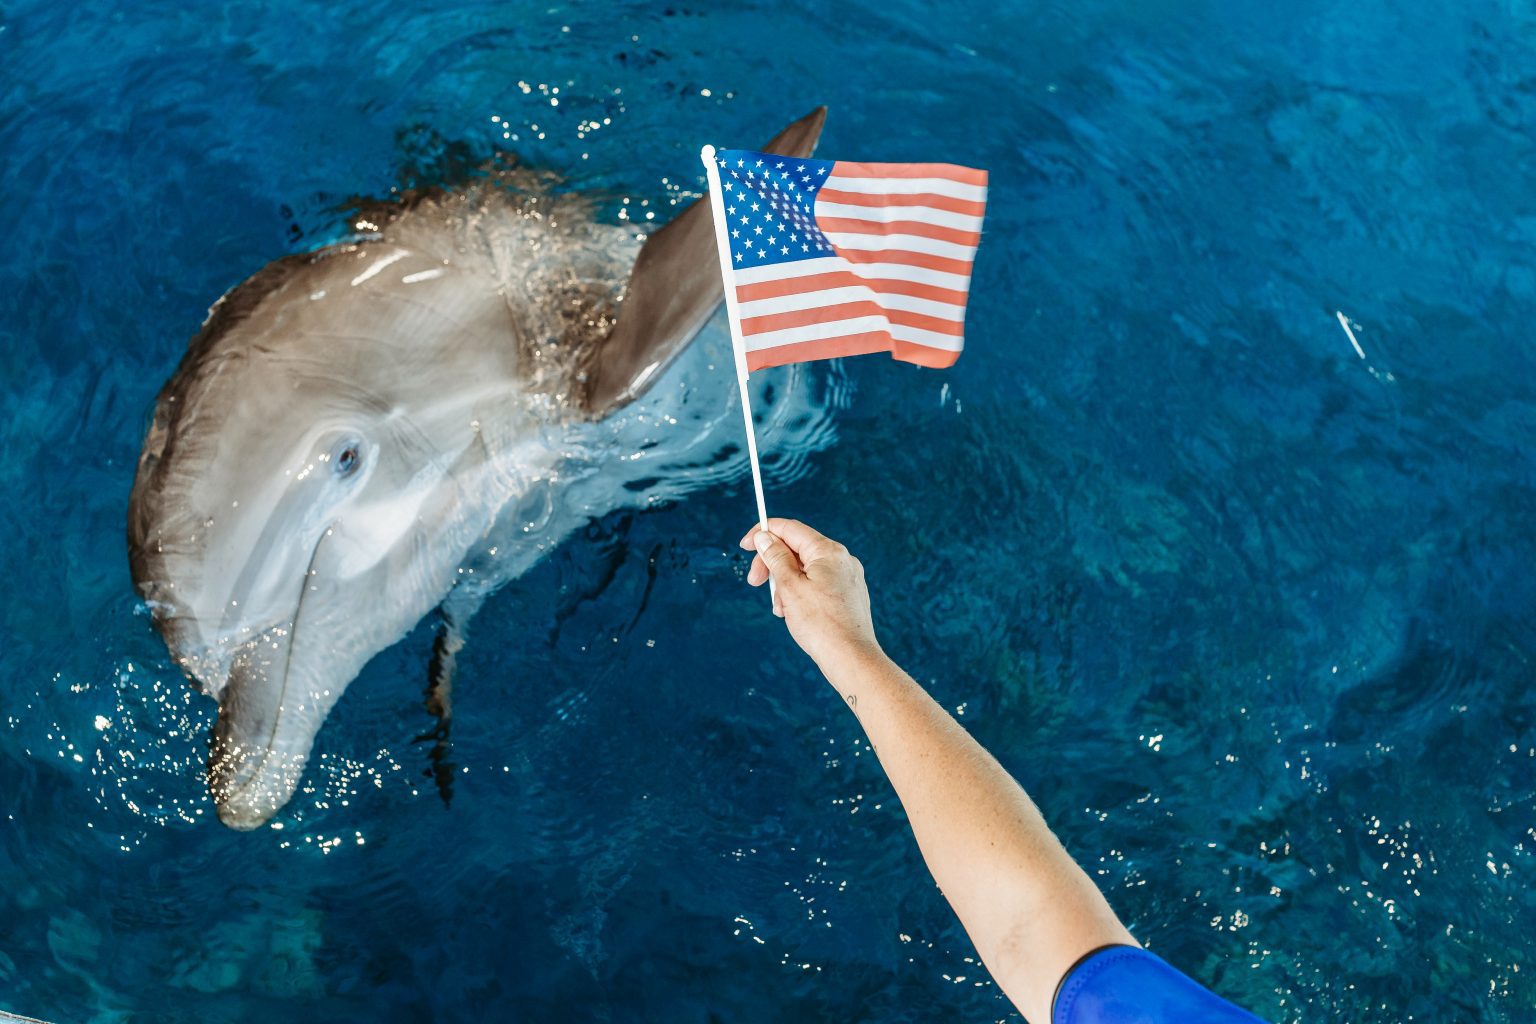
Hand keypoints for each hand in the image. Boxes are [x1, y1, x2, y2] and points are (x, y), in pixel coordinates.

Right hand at [738, 518, 882, 672]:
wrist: (850, 658)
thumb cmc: (821, 625)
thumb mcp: (789, 587)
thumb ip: (775, 557)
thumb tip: (765, 537)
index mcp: (828, 551)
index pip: (790, 529)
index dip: (764, 533)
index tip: (745, 545)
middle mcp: (841, 559)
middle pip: (797, 549)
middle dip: (772, 564)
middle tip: (754, 582)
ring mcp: (847, 577)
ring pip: (805, 569)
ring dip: (785, 584)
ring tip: (781, 609)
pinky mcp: (848, 594)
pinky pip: (817, 584)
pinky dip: (800, 593)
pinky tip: (794, 614)